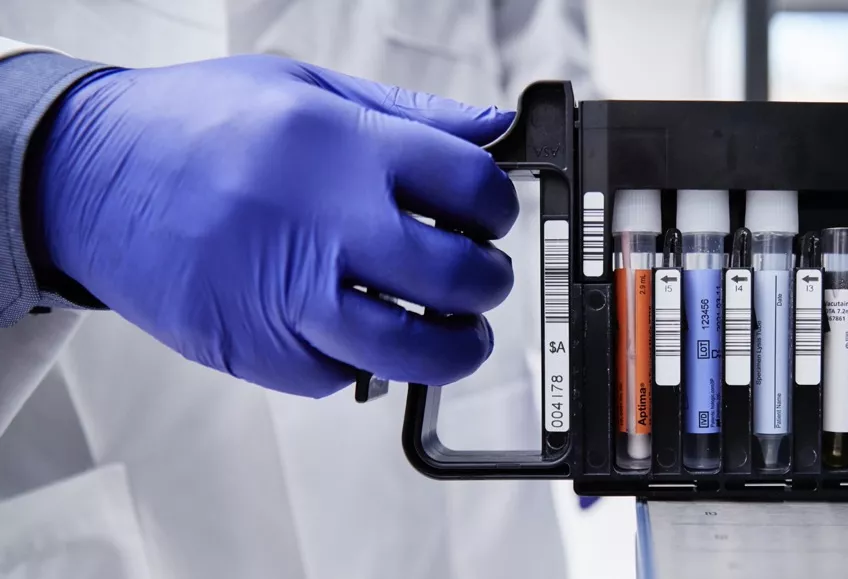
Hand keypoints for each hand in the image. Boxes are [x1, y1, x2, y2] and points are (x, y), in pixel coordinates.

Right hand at [31, 54, 517, 397]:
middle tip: (481, 278)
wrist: (83, 176)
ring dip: (453, 348)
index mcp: (343, 147)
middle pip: (456, 278)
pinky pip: (339, 376)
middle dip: (489, 283)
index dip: (497, 207)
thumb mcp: (305, 87)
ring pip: (409, 349)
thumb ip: (408, 112)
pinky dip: (361, 362)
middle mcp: (321, 223)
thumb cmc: (194, 125)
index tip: (490, 216)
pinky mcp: (252, 347)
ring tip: (455, 331)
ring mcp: (285, 294)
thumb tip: (493, 126)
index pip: (470, 187)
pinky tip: (356, 329)